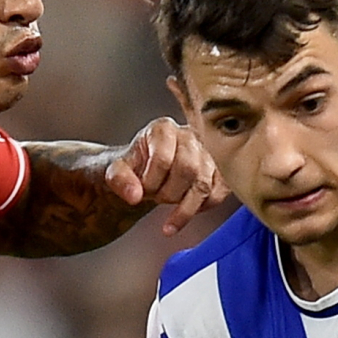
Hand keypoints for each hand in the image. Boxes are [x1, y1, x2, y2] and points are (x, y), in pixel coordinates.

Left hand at [102, 117, 230, 234]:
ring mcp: (208, 152)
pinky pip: (219, 193)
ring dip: (184, 205)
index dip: (151, 182)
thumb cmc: (135, 166)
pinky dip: (203, 207)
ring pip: (204, 184)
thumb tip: (134, 196)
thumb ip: (119, 180)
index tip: (143, 189)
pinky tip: (188, 209)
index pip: (163, 158)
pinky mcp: (220, 170)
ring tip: (170, 206)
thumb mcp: (116, 170)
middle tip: (156, 196)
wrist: (146, 171)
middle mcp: (189, 135)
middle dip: (168, 193)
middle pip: (188, 170)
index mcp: (163, 128)